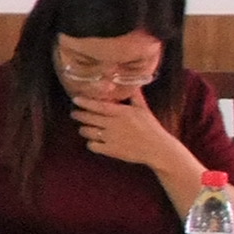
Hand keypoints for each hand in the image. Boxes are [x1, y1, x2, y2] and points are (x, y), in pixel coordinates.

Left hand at [69, 85, 193, 174]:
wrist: (158, 149)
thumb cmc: (151, 128)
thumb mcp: (143, 110)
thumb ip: (135, 96)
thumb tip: (132, 83)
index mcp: (122, 113)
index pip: (99, 106)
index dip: (85, 102)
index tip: (75, 99)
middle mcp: (114, 124)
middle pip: (88, 118)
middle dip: (79, 115)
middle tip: (75, 113)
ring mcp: (111, 138)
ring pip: (87, 132)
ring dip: (83, 129)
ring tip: (84, 128)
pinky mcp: (110, 150)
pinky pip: (92, 145)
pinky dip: (91, 143)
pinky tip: (94, 141)